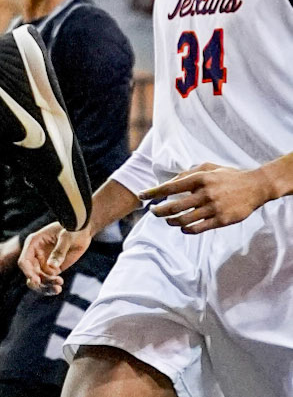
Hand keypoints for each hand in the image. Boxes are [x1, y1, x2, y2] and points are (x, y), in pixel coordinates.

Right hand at [19, 222, 89, 292]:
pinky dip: (52, 287)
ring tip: (58, 288)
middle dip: (38, 283)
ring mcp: (44, 263)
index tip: (36, 281)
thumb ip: (59, 252)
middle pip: (30, 274)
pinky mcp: (53, 269)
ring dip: (46, 287)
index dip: (28, 272)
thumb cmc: (71, 229)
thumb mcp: (66, 237)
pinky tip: (58, 287)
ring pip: (39, 280)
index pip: (24, 261)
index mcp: (33, 243)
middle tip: (50, 287)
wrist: (81, 231)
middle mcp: (36, 254)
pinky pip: (48, 282)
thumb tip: (52, 267)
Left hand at [143, 164, 273, 233]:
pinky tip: (182, 228)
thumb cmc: (228, 175)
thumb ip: (189, 173)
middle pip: (174, 206)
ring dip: (171, 221)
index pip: (170, 187)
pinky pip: (199, 228)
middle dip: (159, 210)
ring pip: (185, 219)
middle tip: (152, 211)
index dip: (153, 192)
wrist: (254, 187)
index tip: (142, 195)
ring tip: (167, 220)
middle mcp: (204, 193)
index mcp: (199, 178)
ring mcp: (213, 208)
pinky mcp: (221, 220)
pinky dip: (187, 229)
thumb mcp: (208, 167)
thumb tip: (171, 181)